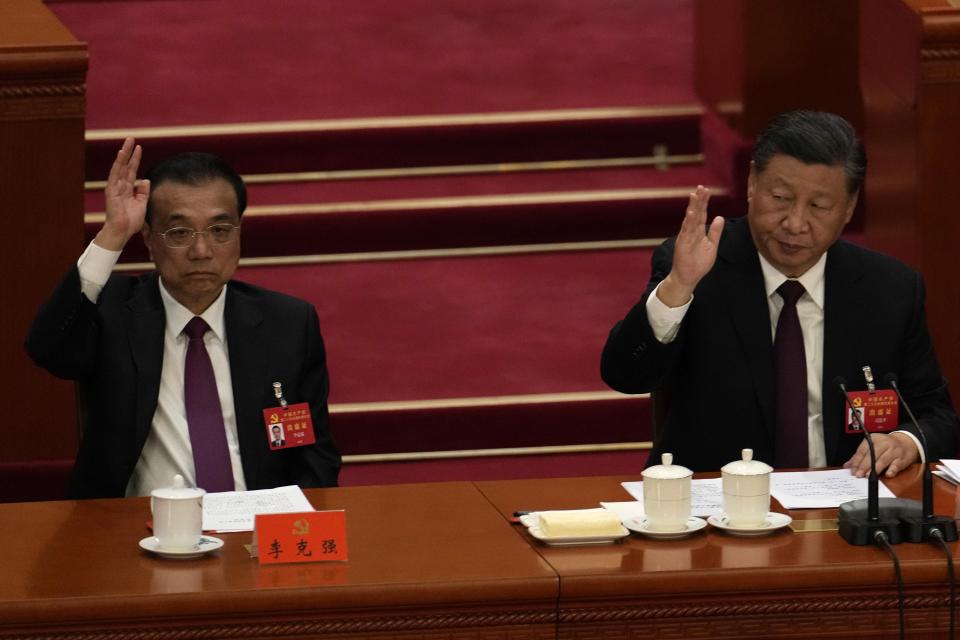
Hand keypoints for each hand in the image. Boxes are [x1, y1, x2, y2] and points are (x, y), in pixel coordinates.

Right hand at [94, 137, 149, 250]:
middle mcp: (121, 186)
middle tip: (132, 138)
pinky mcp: (112, 190)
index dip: (135, 159)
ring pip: (120, 166)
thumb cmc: (131, 221)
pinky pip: (115, 174)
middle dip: (129, 152)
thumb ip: (143, 192)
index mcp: (128, 189)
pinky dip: (118, 164)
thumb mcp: (142, 204)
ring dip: (124, 154)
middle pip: (125, 165)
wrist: (122, 231)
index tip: (139, 147)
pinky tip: (121, 154)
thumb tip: (145, 180)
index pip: (132, 170)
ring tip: (128, 142)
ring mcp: (115, 187)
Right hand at [656, 185, 723, 306]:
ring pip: (690, 218)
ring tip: (695, 195)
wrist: (688, 277)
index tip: (706, 190)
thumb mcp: (712, 245)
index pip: (702, 213)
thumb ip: (715, 232)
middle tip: (701, 187)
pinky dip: (689, 221)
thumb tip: (719, 218)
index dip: (704, 202)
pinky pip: (686, 230)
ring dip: (693, 206)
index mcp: (699, 231)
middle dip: (699, 200)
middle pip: (696, 212)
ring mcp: (686, 236)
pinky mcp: (683, 243)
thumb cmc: (698, 263)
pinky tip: (691, 212)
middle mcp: (691, 231)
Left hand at [843, 432, 919, 477]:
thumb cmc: (886, 446)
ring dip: (875, 469)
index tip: (852, 470)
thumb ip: (860, 456)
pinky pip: (896, 465)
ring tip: (868, 476)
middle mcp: (884, 443)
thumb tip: (847, 466)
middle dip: (864, 466)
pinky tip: (887, 474)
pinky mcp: (902, 459)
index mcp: (873, 439)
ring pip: (883, 460)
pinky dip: (891, 470)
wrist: (906, 442)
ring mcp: (894, 451)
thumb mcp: (872, 446)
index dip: (856, 461)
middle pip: (872, 455)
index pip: (862, 450)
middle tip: (858, 474)